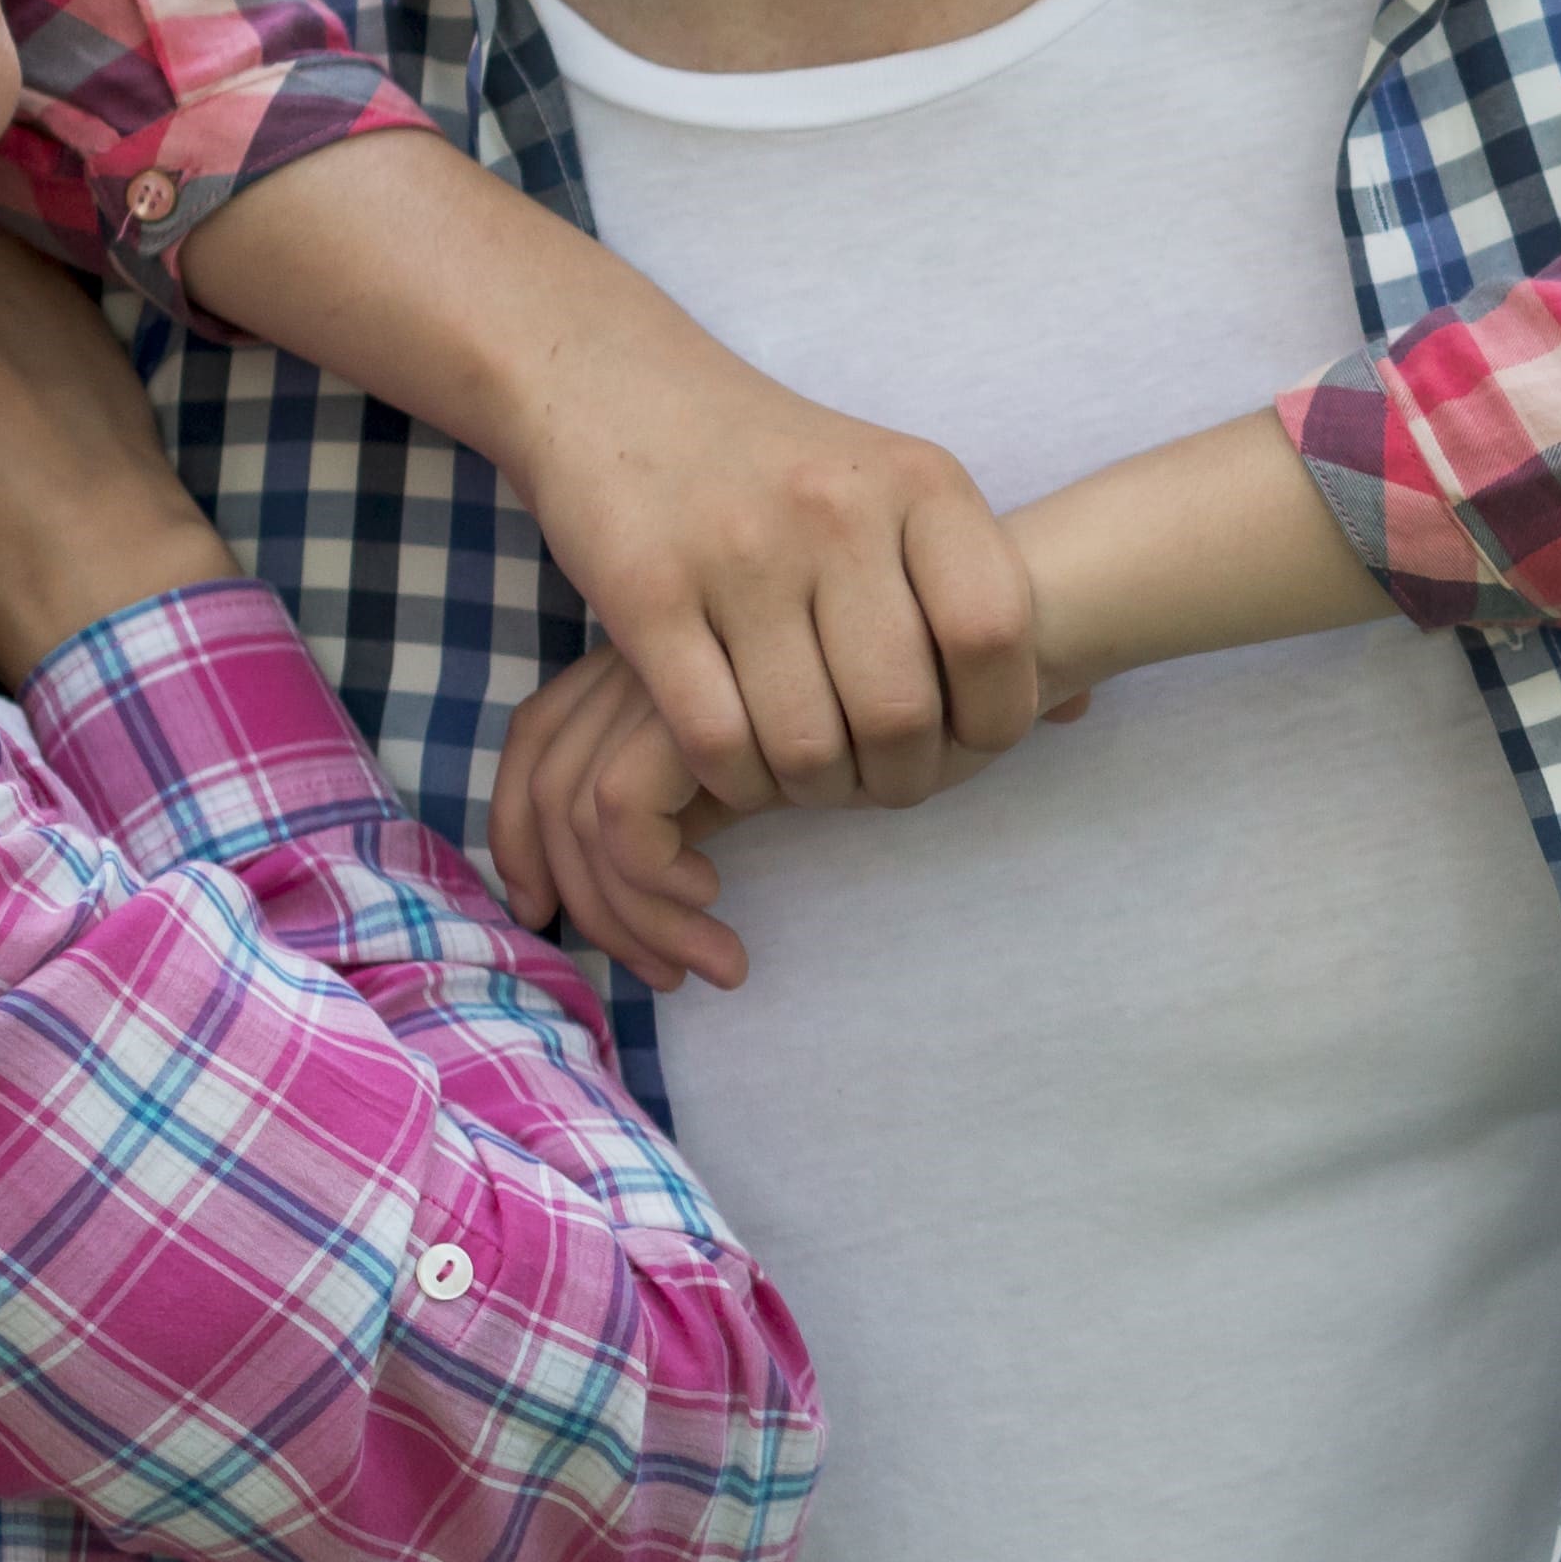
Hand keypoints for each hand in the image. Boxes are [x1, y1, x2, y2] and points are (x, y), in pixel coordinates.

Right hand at [180, 134, 1046, 827]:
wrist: (614, 381)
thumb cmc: (776, 458)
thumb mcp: (895, 485)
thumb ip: (977, 587)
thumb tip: (1080, 701)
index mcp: (919, 482)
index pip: (996, 630)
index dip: (998, 716)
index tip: (972, 743)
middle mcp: (837, 510)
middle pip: (902, 710)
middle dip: (901, 778)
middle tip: (881, 783)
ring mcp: (737, 550)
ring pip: (807, 742)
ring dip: (813, 791)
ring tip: (810, 779)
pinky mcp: (645, 592)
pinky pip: (716, 738)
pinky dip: (736, 779)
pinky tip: (740, 764)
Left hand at [485, 636, 1094, 995]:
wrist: (1025, 595)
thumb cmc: (940, 659)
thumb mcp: (831, 700)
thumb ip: (756, 736)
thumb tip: (665, 859)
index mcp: (674, 630)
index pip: (543, 734)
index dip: (535, 830)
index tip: (570, 909)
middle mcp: (658, 640)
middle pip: (544, 776)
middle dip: (589, 894)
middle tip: (666, 966)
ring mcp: (679, 658)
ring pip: (581, 804)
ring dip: (635, 909)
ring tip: (714, 958)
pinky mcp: (711, 691)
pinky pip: (627, 808)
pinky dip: (652, 884)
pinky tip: (719, 909)